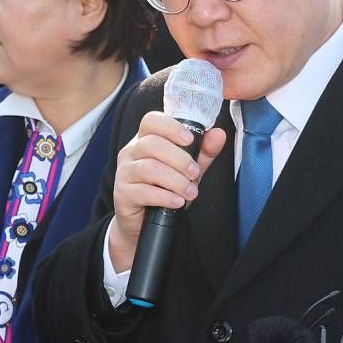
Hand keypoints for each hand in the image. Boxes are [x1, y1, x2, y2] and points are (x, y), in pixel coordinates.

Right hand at [107, 111, 226, 271]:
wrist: (142, 221)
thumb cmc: (164, 189)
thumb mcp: (187, 169)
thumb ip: (203, 152)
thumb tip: (219, 134)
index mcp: (145, 140)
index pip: (151, 121)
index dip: (171, 127)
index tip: (190, 140)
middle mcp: (130, 152)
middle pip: (152, 144)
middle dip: (180, 159)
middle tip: (195, 174)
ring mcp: (124, 173)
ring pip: (149, 168)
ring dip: (175, 181)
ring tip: (190, 192)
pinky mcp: (123, 194)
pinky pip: (143, 192)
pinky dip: (165, 197)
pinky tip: (177, 202)